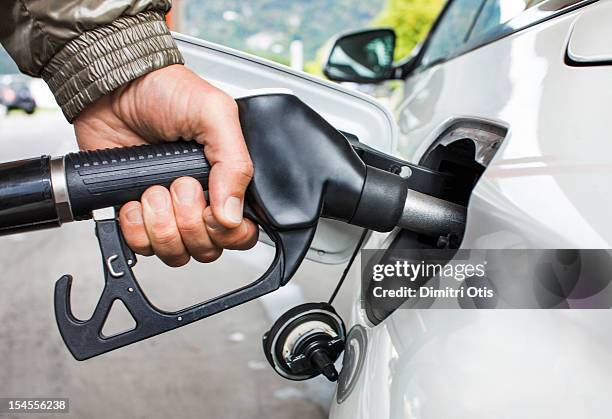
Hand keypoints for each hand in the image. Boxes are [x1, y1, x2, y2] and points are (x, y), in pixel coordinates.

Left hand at [73, 65, 257, 266]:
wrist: (113, 88)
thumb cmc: (165, 92)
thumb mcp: (214, 114)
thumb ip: (234, 163)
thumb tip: (233, 215)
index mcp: (226, 181)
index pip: (240, 233)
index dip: (229, 234)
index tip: (213, 212)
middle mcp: (200, 202)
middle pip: (206, 249)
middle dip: (189, 220)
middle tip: (180, 185)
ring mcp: (167, 211)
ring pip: (174, 252)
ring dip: (161, 224)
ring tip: (154, 190)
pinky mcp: (136, 214)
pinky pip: (140, 246)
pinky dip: (135, 226)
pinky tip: (134, 199)